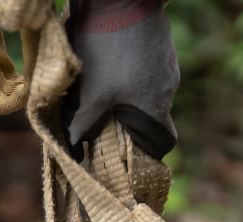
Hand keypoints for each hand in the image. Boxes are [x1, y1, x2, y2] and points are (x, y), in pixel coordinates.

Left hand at [62, 0, 180, 160]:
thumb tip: (74, 153)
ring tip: (96, 90)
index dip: (142, 154)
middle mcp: (168, 89)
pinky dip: (125, 76)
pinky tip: (105, 65)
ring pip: (143, 94)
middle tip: (98, 122)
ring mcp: (166, 65)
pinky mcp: (158, 46)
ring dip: (122, 98)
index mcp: (157, 107)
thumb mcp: (90, 94)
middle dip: (124, 124)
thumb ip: (82, 127)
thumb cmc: (107, 49)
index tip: (118, 154)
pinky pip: (142, 72)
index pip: (161, 144)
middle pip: (148, 119)